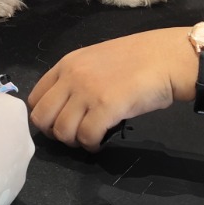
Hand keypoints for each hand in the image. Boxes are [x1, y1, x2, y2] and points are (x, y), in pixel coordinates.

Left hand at [27, 28, 192, 150]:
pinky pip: (86, 137)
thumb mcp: (97, 61)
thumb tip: (65, 106)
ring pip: (62, 131)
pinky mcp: (106, 107)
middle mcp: (71, 77)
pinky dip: (92, 145)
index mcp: (67, 64)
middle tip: (74, 135)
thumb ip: (77, 78)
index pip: (36, 97)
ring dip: (74, 141)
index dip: (45, 116)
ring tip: (90, 137)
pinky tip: (101, 141)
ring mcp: (87, 91)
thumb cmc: (139, 60)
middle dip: (55, 133)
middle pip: (42, 118)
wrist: (168, 58)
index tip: (60, 123)